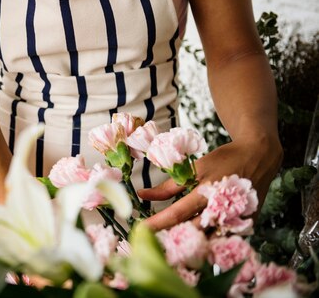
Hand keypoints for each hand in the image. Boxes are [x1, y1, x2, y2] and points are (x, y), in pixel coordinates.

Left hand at [138, 137, 282, 230]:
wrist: (260, 157)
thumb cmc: (225, 160)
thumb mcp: (196, 168)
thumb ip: (170, 186)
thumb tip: (143, 194)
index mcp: (207, 193)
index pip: (176, 214)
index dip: (157, 223)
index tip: (140, 230)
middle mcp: (222, 211)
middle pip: (191, 232)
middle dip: (170, 238)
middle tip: (151, 241)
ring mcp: (236, 221)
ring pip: (207, 240)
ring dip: (188, 243)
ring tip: (169, 243)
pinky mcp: (245, 226)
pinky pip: (221, 239)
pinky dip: (206, 240)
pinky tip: (192, 241)